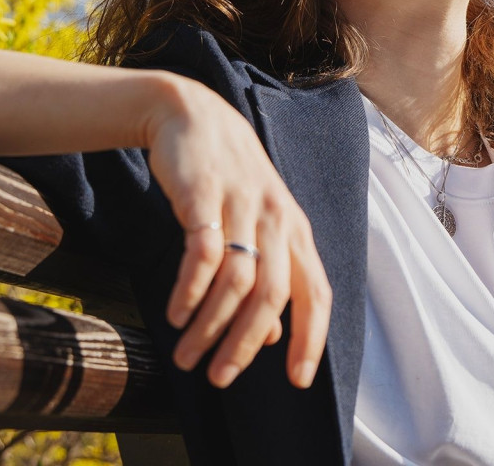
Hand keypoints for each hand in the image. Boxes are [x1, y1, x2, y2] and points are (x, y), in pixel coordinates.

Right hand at [142, 75, 331, 389]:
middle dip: (246, 344)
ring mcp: (242, 206)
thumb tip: (272, 338)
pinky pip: (204, 252)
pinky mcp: (205, 195)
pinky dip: (190, 289)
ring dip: (210, 326)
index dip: (312, 340)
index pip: (317, 294)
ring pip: (236, 280)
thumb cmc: (226, 178)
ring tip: (186, 356)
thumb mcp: (257, 224)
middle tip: (220, 378)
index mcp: (296, 231)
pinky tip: (176, 314)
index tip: (297, 381)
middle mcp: (277, 220)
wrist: (191, 114)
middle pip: (274, 295)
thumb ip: (270, 277)